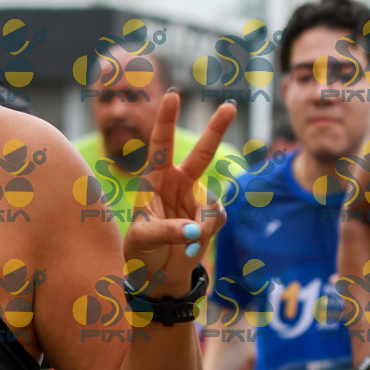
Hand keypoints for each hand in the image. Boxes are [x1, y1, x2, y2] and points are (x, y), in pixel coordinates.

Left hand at [123, 90, 236, 297]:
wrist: (158, 274)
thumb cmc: (141, 251)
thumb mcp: (143, 240)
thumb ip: (167, 231)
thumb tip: (195, 231)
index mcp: (155, 180)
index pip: (160, 146)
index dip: (166, 120)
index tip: (172, 95)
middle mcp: (178, 184)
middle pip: (201, 154)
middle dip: (216, 129)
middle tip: (228, 105)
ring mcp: (197, 199)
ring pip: (211, 202)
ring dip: (201, 224)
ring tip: (185, 243)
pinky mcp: (211, 218)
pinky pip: (217, 219)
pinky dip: (207, 233)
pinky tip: (193, 246)